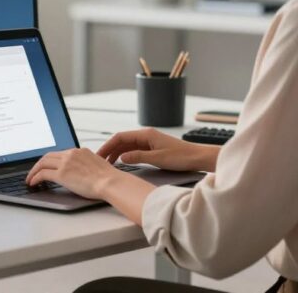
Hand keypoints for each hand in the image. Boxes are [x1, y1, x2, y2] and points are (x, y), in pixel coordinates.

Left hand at [25, 148, 123, 199]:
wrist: (110, 182)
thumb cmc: (107, 179)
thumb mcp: (96, 165)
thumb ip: (85, 165)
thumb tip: (80, 172)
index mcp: (79, 151)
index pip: (59, 153)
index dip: (50, 160)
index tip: (45, 166)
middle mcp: (71, 154)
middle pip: (48, 156)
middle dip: (38, 164)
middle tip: (34, 172)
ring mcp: (66, 163)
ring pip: (42, 163)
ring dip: (34, 171)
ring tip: (30, 179)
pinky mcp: (62, 174)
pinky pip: (43, 174)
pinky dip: (35, 178)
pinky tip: (33, 183)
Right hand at [97, 128, 218, 171]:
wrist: (197, 157)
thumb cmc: (181, 156)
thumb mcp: (157, 158)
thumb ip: (138, 157)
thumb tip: (121, 157)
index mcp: (146, 134)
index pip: (120, 137)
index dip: (108, 145)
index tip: (99, 154)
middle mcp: (146, 136)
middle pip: (122, 140)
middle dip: (110, 150)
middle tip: (100, 161)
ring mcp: (149, 141)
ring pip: (127, 146)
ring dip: (117, 153)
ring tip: (108, 164)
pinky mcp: (152, 148)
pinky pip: (134, 150)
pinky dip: (126, 155)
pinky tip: (122, 162)